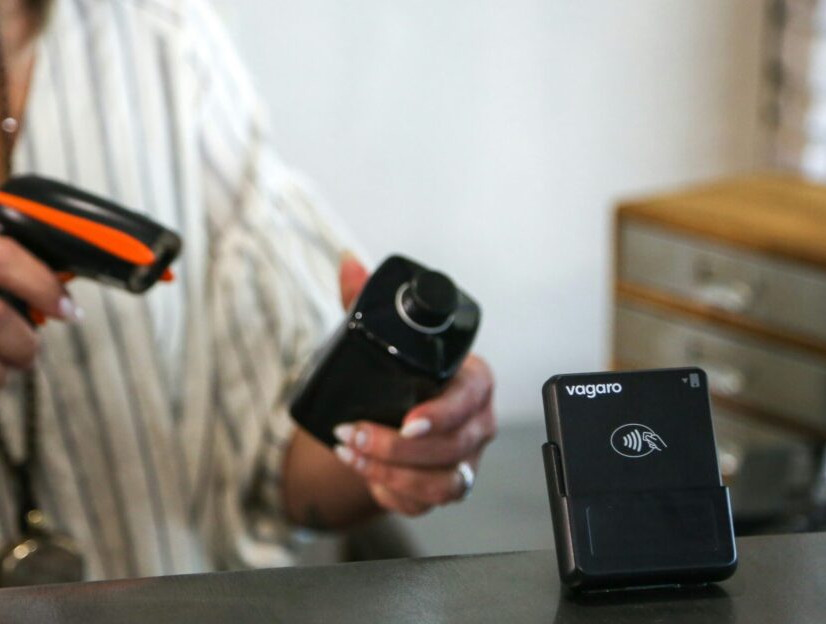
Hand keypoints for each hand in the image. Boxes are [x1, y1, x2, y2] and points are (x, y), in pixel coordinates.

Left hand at [330, 253, 495, 515]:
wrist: (391, 418)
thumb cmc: (397, 375)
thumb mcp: (380, 336)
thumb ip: (364, 300)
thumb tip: (348, 263)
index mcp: (472, 381)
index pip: (470, 400)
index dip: (442, 415)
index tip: (408, 421)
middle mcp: (476, 423)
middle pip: (455, 447)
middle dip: (398, 448)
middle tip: (353, 433)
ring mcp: (465, 460)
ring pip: (445, 483)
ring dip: (392, 473)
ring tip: (350, 454)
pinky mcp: (445, 489)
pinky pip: (428, 502)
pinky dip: (392, 493)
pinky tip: (363, 473)